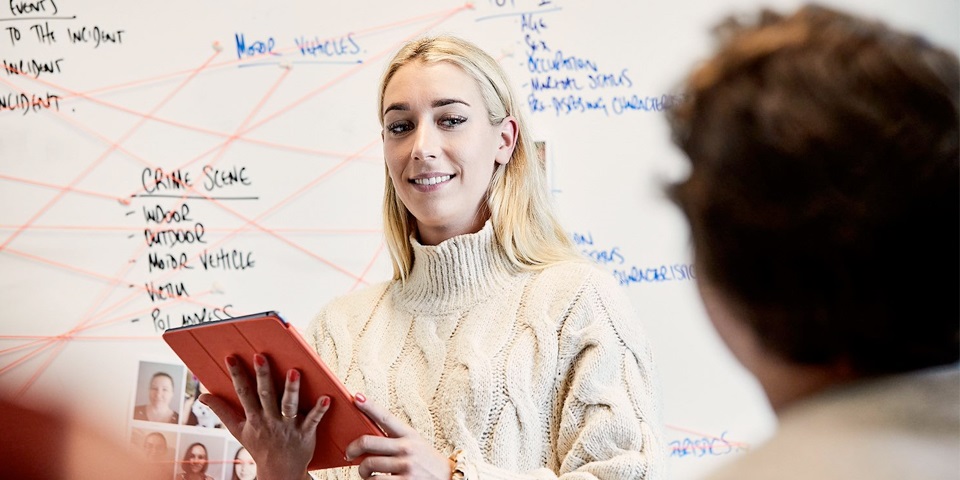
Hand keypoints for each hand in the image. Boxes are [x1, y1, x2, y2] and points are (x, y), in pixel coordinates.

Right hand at [200, 354, 330, 479]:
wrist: (280, 471)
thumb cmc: (259, 446)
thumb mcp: (237, 431)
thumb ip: (221, 411)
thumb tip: (202, 397)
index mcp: (253, 418)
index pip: (243, 393)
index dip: (237, 375)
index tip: (231, 357)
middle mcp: (270, 420)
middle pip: (266, 395)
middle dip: (263, 376)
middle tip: (260, 356)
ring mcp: (288, 427)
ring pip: (289, 406)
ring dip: (292, 390)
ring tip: (294, 372)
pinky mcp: (305, 433)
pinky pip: (313, 420)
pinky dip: (320, 409)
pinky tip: (327, 398)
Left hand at [345, 393, 453, 479]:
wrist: (448, 478)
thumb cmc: (427, 461)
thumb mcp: (416, 444)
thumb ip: (395, 439)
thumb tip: (367, 440)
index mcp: (408, 434)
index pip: (385, 417)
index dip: (369, 406)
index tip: (356, 397)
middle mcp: (406, 448)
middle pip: (368, 442)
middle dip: (352, 448)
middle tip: (349, 453)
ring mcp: (405, 465)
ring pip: (368, 464)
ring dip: (361, 471)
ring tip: (364, 473)